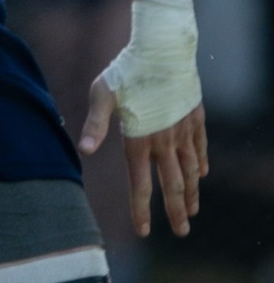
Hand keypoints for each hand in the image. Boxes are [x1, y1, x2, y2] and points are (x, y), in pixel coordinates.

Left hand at [81, 82, 206, 237]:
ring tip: (191, 212)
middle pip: (172, 185)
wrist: (163, 49)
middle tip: (182, 233)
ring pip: (190, 170)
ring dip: (191, 193)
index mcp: (139, 140)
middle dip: (176, 212)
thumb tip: (82, 150)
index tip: (144, 231)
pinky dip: (200, 163)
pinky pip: (200, 147)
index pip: (140, 185)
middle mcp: (164, 141)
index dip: (141, 210)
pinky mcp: (195, 119)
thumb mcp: (103, 94)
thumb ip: (94, 124)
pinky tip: (200, 175)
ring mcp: (183, 131)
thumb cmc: (127, 71)